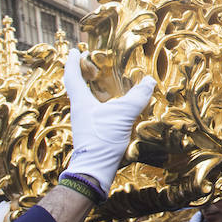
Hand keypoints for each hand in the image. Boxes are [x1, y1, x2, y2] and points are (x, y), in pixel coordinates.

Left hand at [63, 50, 155, 191]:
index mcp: (81, 102)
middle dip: (82, 74)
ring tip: (103, 83)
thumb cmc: (102, 140)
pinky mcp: (92, 134)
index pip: (72, 76)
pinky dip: (101, 104)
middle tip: (88, 63)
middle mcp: (80, 111)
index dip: (72, 62)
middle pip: (77, 87)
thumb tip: (149, 81)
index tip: (74, 50)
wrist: (94, 170)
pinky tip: (113, 108)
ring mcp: (85, 123)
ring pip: (86, 101)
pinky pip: (95, 112)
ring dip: (92, 90)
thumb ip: (137, 97)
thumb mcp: (123, 115)